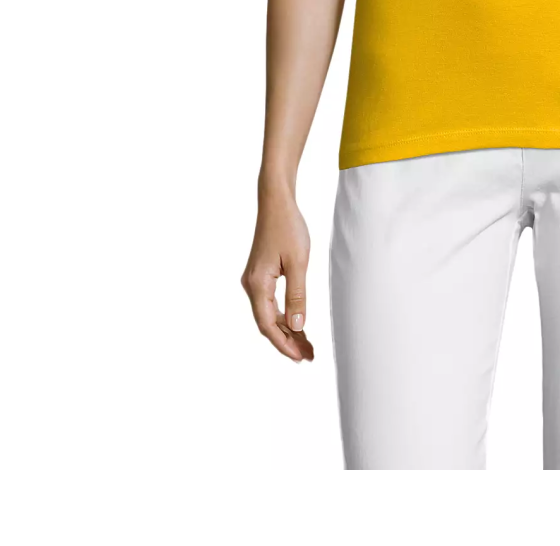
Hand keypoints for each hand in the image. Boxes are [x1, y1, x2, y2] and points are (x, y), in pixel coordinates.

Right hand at [241, 191, 314, 362]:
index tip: (300, 357)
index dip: (284, 344)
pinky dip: (283, 315)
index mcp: (257, 284)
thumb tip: (298, 325)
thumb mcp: (298, 262)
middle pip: (267, 323)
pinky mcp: (260, 275)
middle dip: (287, 341)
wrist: (276, 202)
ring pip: (268, 314)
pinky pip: (270, 302)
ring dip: (286, 329)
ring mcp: (254, 280)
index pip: (267, 325)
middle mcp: (251, 285)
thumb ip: (297, 296)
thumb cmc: (288, 227)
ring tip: (307, 345)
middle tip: (309, 355)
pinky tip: (297, 323)